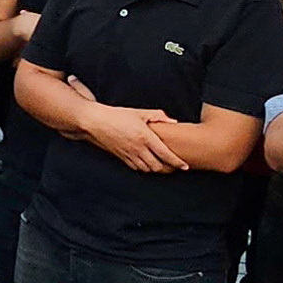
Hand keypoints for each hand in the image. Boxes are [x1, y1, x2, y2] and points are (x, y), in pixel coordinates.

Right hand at [72, 100, 188, 173]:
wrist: (96, 122)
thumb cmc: (118, 115)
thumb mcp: (140, 112)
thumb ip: (158, 116)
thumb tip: (173, 121)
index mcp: (145, 137)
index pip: (165, 154)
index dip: (177, 162)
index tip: (185, 166)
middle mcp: (138, 149)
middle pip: (157, 167)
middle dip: (168, 168)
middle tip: (175, 166)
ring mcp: (129, 155)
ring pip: (147, 170)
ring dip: (156, 169)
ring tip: (163, 165)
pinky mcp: (122, 158)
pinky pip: (137, 168)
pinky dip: (144, 168)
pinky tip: (148, 163)